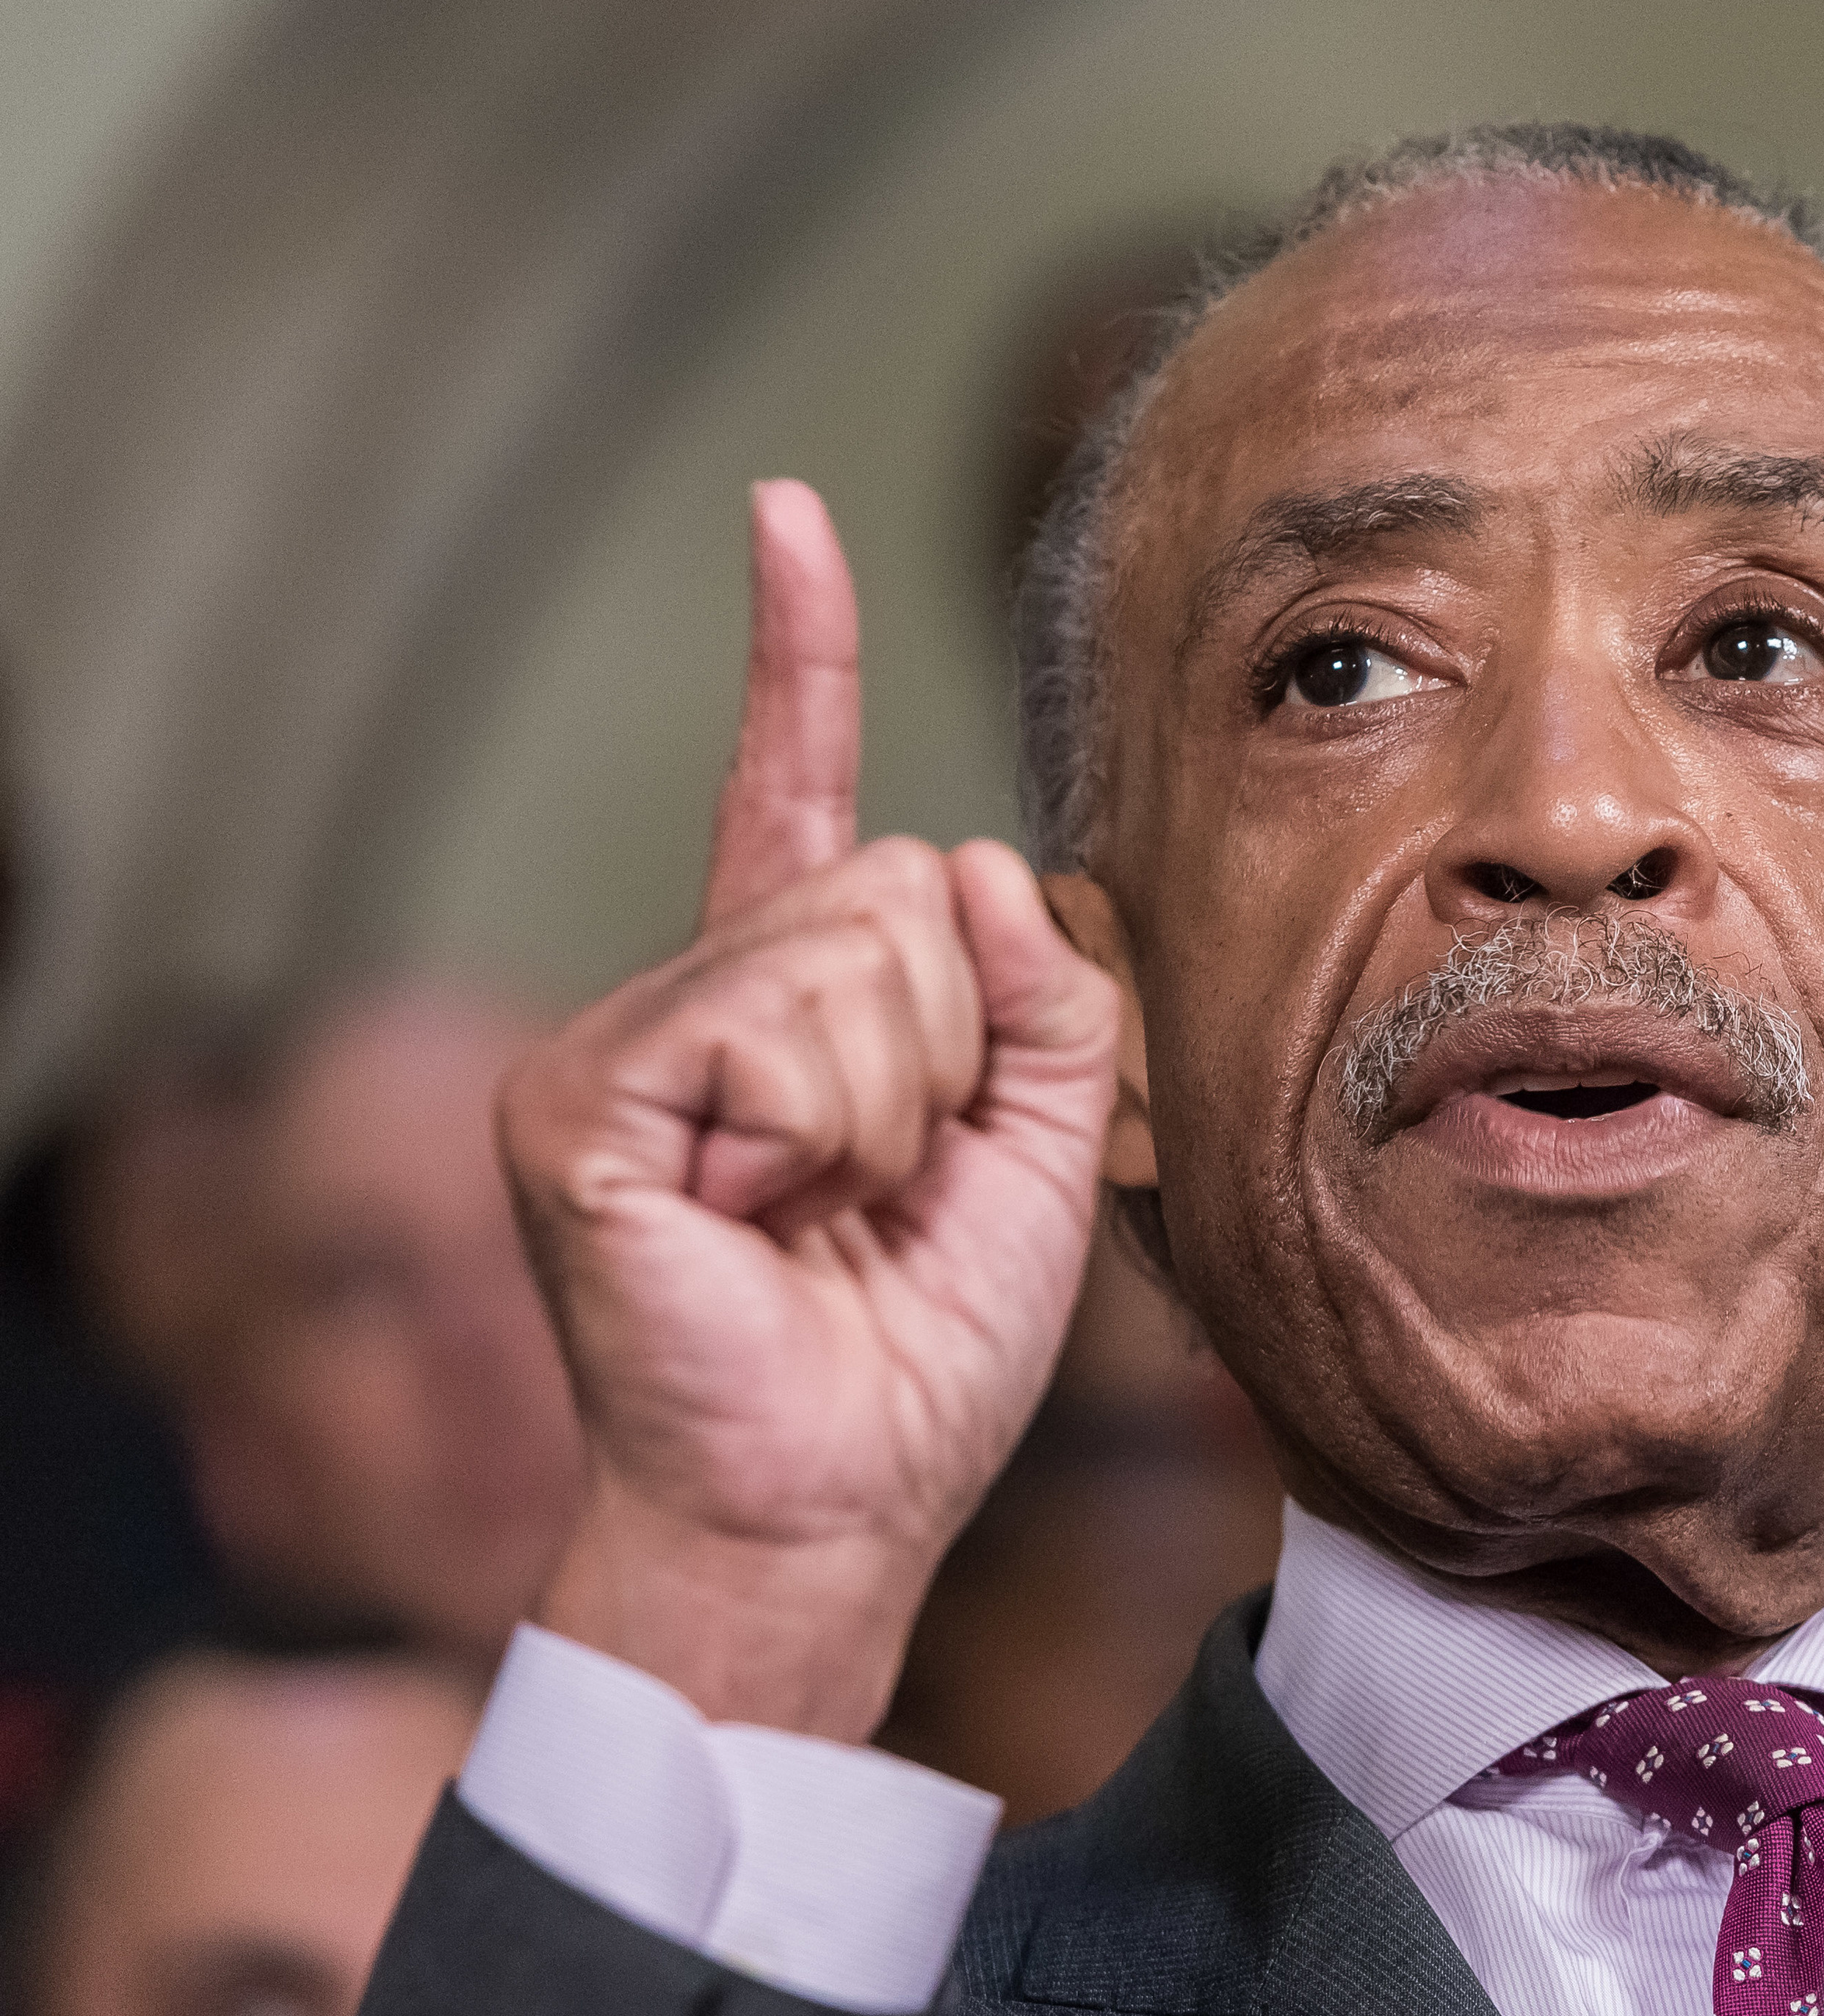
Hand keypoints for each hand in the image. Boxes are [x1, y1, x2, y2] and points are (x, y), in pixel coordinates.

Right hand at [508, 482, 1121, 1737]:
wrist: (840, 1503)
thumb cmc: (925, 1350)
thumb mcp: (1050, 1148)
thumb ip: (1047, 990)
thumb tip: (966, 849)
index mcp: (790, 1004)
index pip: (798, 791)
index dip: (799, 655)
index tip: (787, 512)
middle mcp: (690, 999)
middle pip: (886, 884)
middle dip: (948, 1046)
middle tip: (888, 1186)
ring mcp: (619, 1044)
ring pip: (848, 947)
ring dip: (895, 1100)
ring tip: (831, 1212)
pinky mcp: (579, 1099)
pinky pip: (778, 1024)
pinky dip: (826, 1129)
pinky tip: (766, 1216)